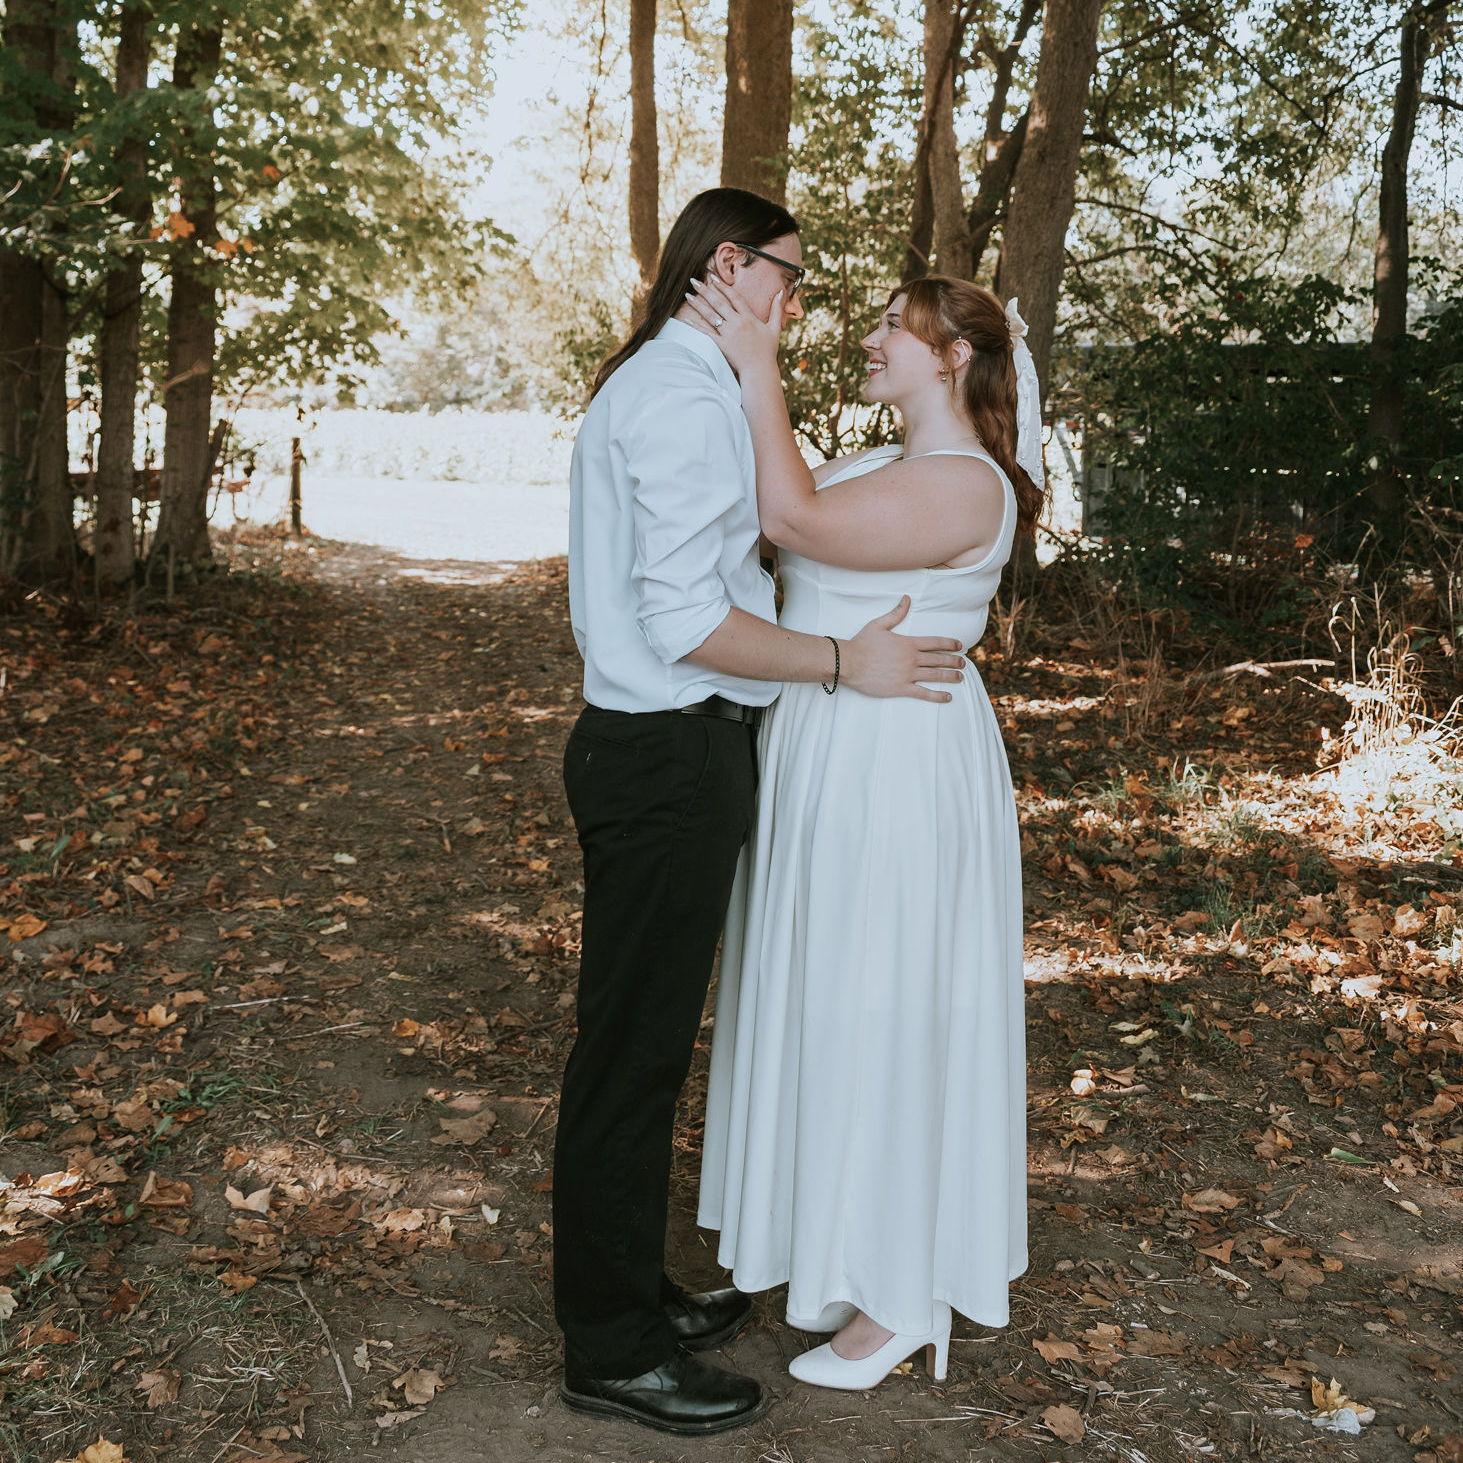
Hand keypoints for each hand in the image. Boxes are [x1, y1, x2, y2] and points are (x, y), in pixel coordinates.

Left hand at [682, 275, 782, 376]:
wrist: (760, 370)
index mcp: (749, 317)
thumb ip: (777, 309)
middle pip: (719, 303)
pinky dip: (696, 326)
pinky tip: (686, 318)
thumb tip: (782, 291)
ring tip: (688, 294)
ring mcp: (728, 334)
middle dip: (706, 290)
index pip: (734, 297)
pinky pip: (707, 333)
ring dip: (698, 304)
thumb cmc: (768, 351)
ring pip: (711, 315)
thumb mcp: (775, 328)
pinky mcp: (722, 345)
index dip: (723, 286)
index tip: (713, 277)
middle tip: (694, 280)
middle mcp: (737, 323)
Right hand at [840, 597, 964, 702]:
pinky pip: (923, 693)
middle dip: (954, 661)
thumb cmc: (862, 643)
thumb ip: (896, 613)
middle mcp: (911, 659)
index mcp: (908, 643)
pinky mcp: (901, 688)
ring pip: (935, 676)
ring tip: (960, 677)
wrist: (849, 662)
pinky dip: (937, 695)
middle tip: (964, 663)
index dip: (950, 644)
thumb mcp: (879, 624)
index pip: (935, 642)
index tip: (960, 646)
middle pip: (938, 660)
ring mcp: (907, 674)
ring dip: (950, 676)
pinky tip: (948, 697)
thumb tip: (907, 598)